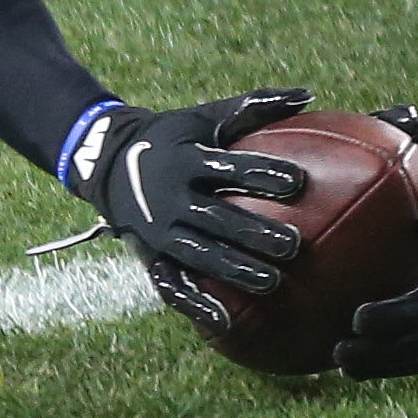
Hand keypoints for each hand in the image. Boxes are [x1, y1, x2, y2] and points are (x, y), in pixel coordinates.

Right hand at [74, 90, 312, 320]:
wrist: (109, 162)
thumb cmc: (175, 137)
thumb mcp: (206, 117)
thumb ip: (255, 107)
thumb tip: (308, 95)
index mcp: (185, 159)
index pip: (227, 166)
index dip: (261, 173)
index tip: (298, 182)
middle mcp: (170, 196)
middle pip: (216, 217)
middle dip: (254, 233)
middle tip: (294, 245)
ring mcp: (160, 230)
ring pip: (200, 254)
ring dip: (234, 270)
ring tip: (273, 283)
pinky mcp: (152, 256)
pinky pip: (172, 284)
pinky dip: (196, 304)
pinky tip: (225, 322)